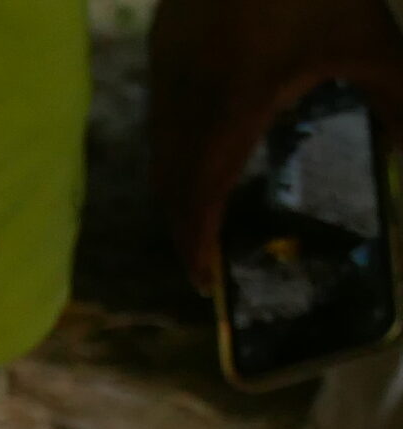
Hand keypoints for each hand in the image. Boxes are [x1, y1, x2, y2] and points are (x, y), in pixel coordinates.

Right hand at [149, 0, 402, 289]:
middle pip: (169, 181)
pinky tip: (207, 133)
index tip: (206, 279)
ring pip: (161, 146)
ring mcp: (168, 67)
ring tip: (206, 199)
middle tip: (207, 249)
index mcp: (234, 105)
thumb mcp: (369, 36)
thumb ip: (393, 95)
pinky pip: (163, 108)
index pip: (200, 196)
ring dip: (178, 181)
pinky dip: (178, 137)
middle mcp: (188, 96)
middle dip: (184, 222)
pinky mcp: (164, 41)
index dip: (197, 244)